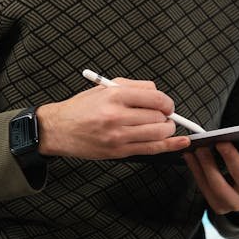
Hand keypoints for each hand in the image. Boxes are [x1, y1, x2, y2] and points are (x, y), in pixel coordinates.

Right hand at [37, 78, 189, 158]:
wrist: (56, 129)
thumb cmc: (82, 108)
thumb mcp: (106, 87)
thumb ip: (136, 87)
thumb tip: (159, 93)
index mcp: (115, 96)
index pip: (156, 98)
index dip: (167, 103)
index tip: (167, 106)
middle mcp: (117, 116)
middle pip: (159, 116)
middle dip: (166, 116)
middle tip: (162, 116)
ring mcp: (117, 136)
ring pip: (158, 133)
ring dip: (167, 129)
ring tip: (161, 126)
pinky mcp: (118, 151)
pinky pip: (151, 149)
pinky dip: (170, 145)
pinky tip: (182, 142)